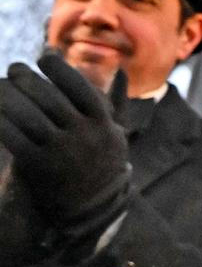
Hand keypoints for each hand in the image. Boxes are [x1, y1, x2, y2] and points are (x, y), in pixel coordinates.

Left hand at [0, 50, 130, 252]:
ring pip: (29, 116)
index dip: (60, 69)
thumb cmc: (104, 163)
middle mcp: (83, 135)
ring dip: (9, 97)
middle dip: (28, 79)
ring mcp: (61, 151)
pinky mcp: (39, 167)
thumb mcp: (117, 133)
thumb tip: (124, 70)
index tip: (45, 57)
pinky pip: (14, 139)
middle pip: (50, 98)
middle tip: (14, 68)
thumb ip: (117, 101)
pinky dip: (1, 122)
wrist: (92, 209)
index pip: (79, 87)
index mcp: (103, 123)